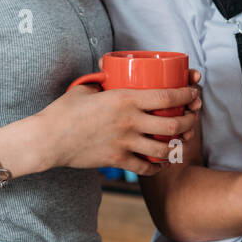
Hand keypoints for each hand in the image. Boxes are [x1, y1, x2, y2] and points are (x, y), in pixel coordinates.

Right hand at [40, 67, 202, 176]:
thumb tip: (109, 75)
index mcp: (124, 98)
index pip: (166, 96)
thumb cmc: (64, 111)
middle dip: (188, 122)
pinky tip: (160, 163)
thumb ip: (103, 82)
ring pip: (163, 149)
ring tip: (180, 142)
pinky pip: (145, 167)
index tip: (193, 93)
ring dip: (176, 146)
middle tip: (191, 119)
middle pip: (172, 124)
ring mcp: (124, 142)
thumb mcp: (86, 88)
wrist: (48, 139)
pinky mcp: (117, 160)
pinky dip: (157, 167)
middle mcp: (129, 121)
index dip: (186, 95)